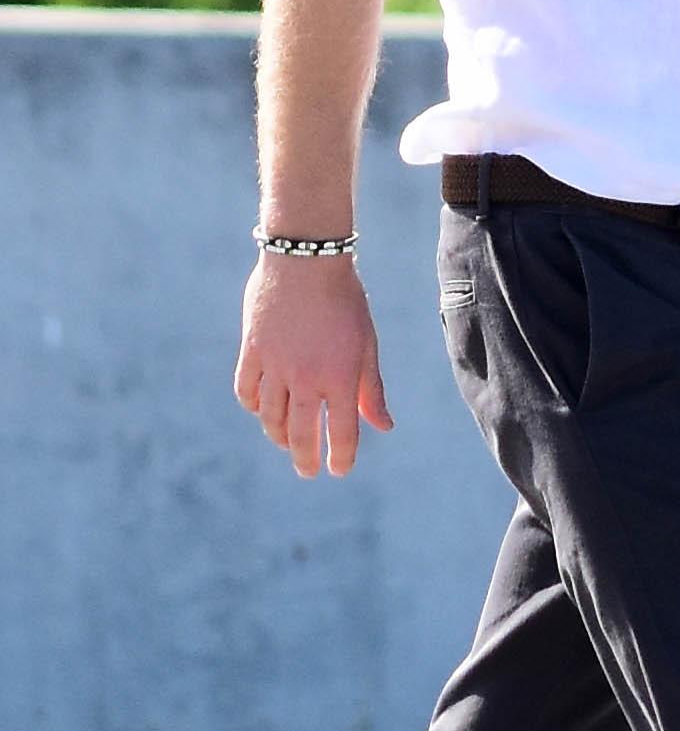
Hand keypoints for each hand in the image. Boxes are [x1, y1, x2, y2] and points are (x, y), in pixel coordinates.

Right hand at [234, 255, 393, 477]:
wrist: (307, 259)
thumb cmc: (345, 301)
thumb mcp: (366, 344)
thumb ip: (371, 388)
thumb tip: (383, 427)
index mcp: (341, 378)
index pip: (343, 433)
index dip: (341, 457)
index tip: (338, 470)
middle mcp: (306, 378)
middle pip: (301, 435)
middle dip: (305, 459)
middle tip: (307, 471)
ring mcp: (275, 365)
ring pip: (270, 417)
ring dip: (278, 436)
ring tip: (286, 442)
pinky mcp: (252, 350)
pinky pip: (246, 390)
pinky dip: (253, 406)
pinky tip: (261, 410)